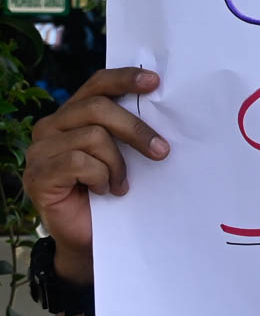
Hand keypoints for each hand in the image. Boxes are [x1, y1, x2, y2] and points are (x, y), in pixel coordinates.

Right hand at [22, 67, 169, 283]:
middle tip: (162, 152)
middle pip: (99, 108)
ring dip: (117, 164)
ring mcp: (40, 150)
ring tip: (121, 184)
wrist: (91, 237)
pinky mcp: (38, 174)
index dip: (125, 78)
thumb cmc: (112, 192)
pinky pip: (79, 162)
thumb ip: (129, 130)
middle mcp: (52, 126)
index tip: (155, 82)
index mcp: (74, 114)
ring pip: (93, 137)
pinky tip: (104, 191)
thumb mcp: (126, 155)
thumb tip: (166, 108)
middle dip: (136, 129)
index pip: (97, 84)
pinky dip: (101, 177)